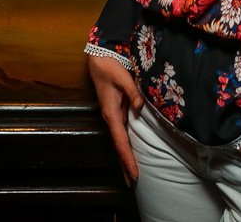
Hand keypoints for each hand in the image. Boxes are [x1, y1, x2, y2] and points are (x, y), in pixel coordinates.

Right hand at [88, 54, 143, 185]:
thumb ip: (133, 92)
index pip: (120, 141)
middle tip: (132, 183)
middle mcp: (111, 117)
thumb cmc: (109, 66)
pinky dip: (127, 144)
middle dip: (125, 164)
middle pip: (119, 146)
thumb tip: (141, 107)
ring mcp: (113, 115)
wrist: (99, 58)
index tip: (134, 174)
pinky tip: (132, 150)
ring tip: (132, 173)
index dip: (127, 158)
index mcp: (111, 113)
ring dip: (126, 156)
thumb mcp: (123, 77)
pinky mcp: (117, 110)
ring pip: (120, 140)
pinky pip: (122, 132)